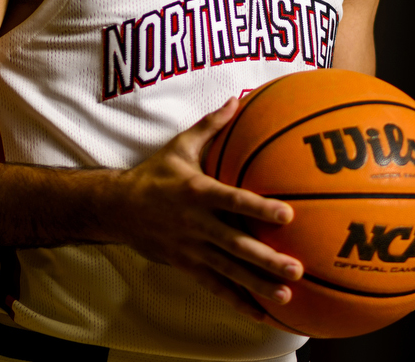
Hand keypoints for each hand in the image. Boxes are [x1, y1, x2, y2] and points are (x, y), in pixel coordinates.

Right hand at [111, 98, 304, 322]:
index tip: (288, 215)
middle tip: (296, 268)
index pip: (233, 200)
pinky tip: (263, 315)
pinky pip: (215, 288)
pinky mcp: (187, 266)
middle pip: (235, 244)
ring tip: (286, 294)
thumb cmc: (156, 174)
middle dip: (266, 259)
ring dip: (257, 284)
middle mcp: (195, 224)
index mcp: (197, 192)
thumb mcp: (181, 146)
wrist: (117, 208)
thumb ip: (212, 125)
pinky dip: (238, 302)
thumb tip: (237, 99)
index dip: (259, 208)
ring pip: (228, 271)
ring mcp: (191, 249)